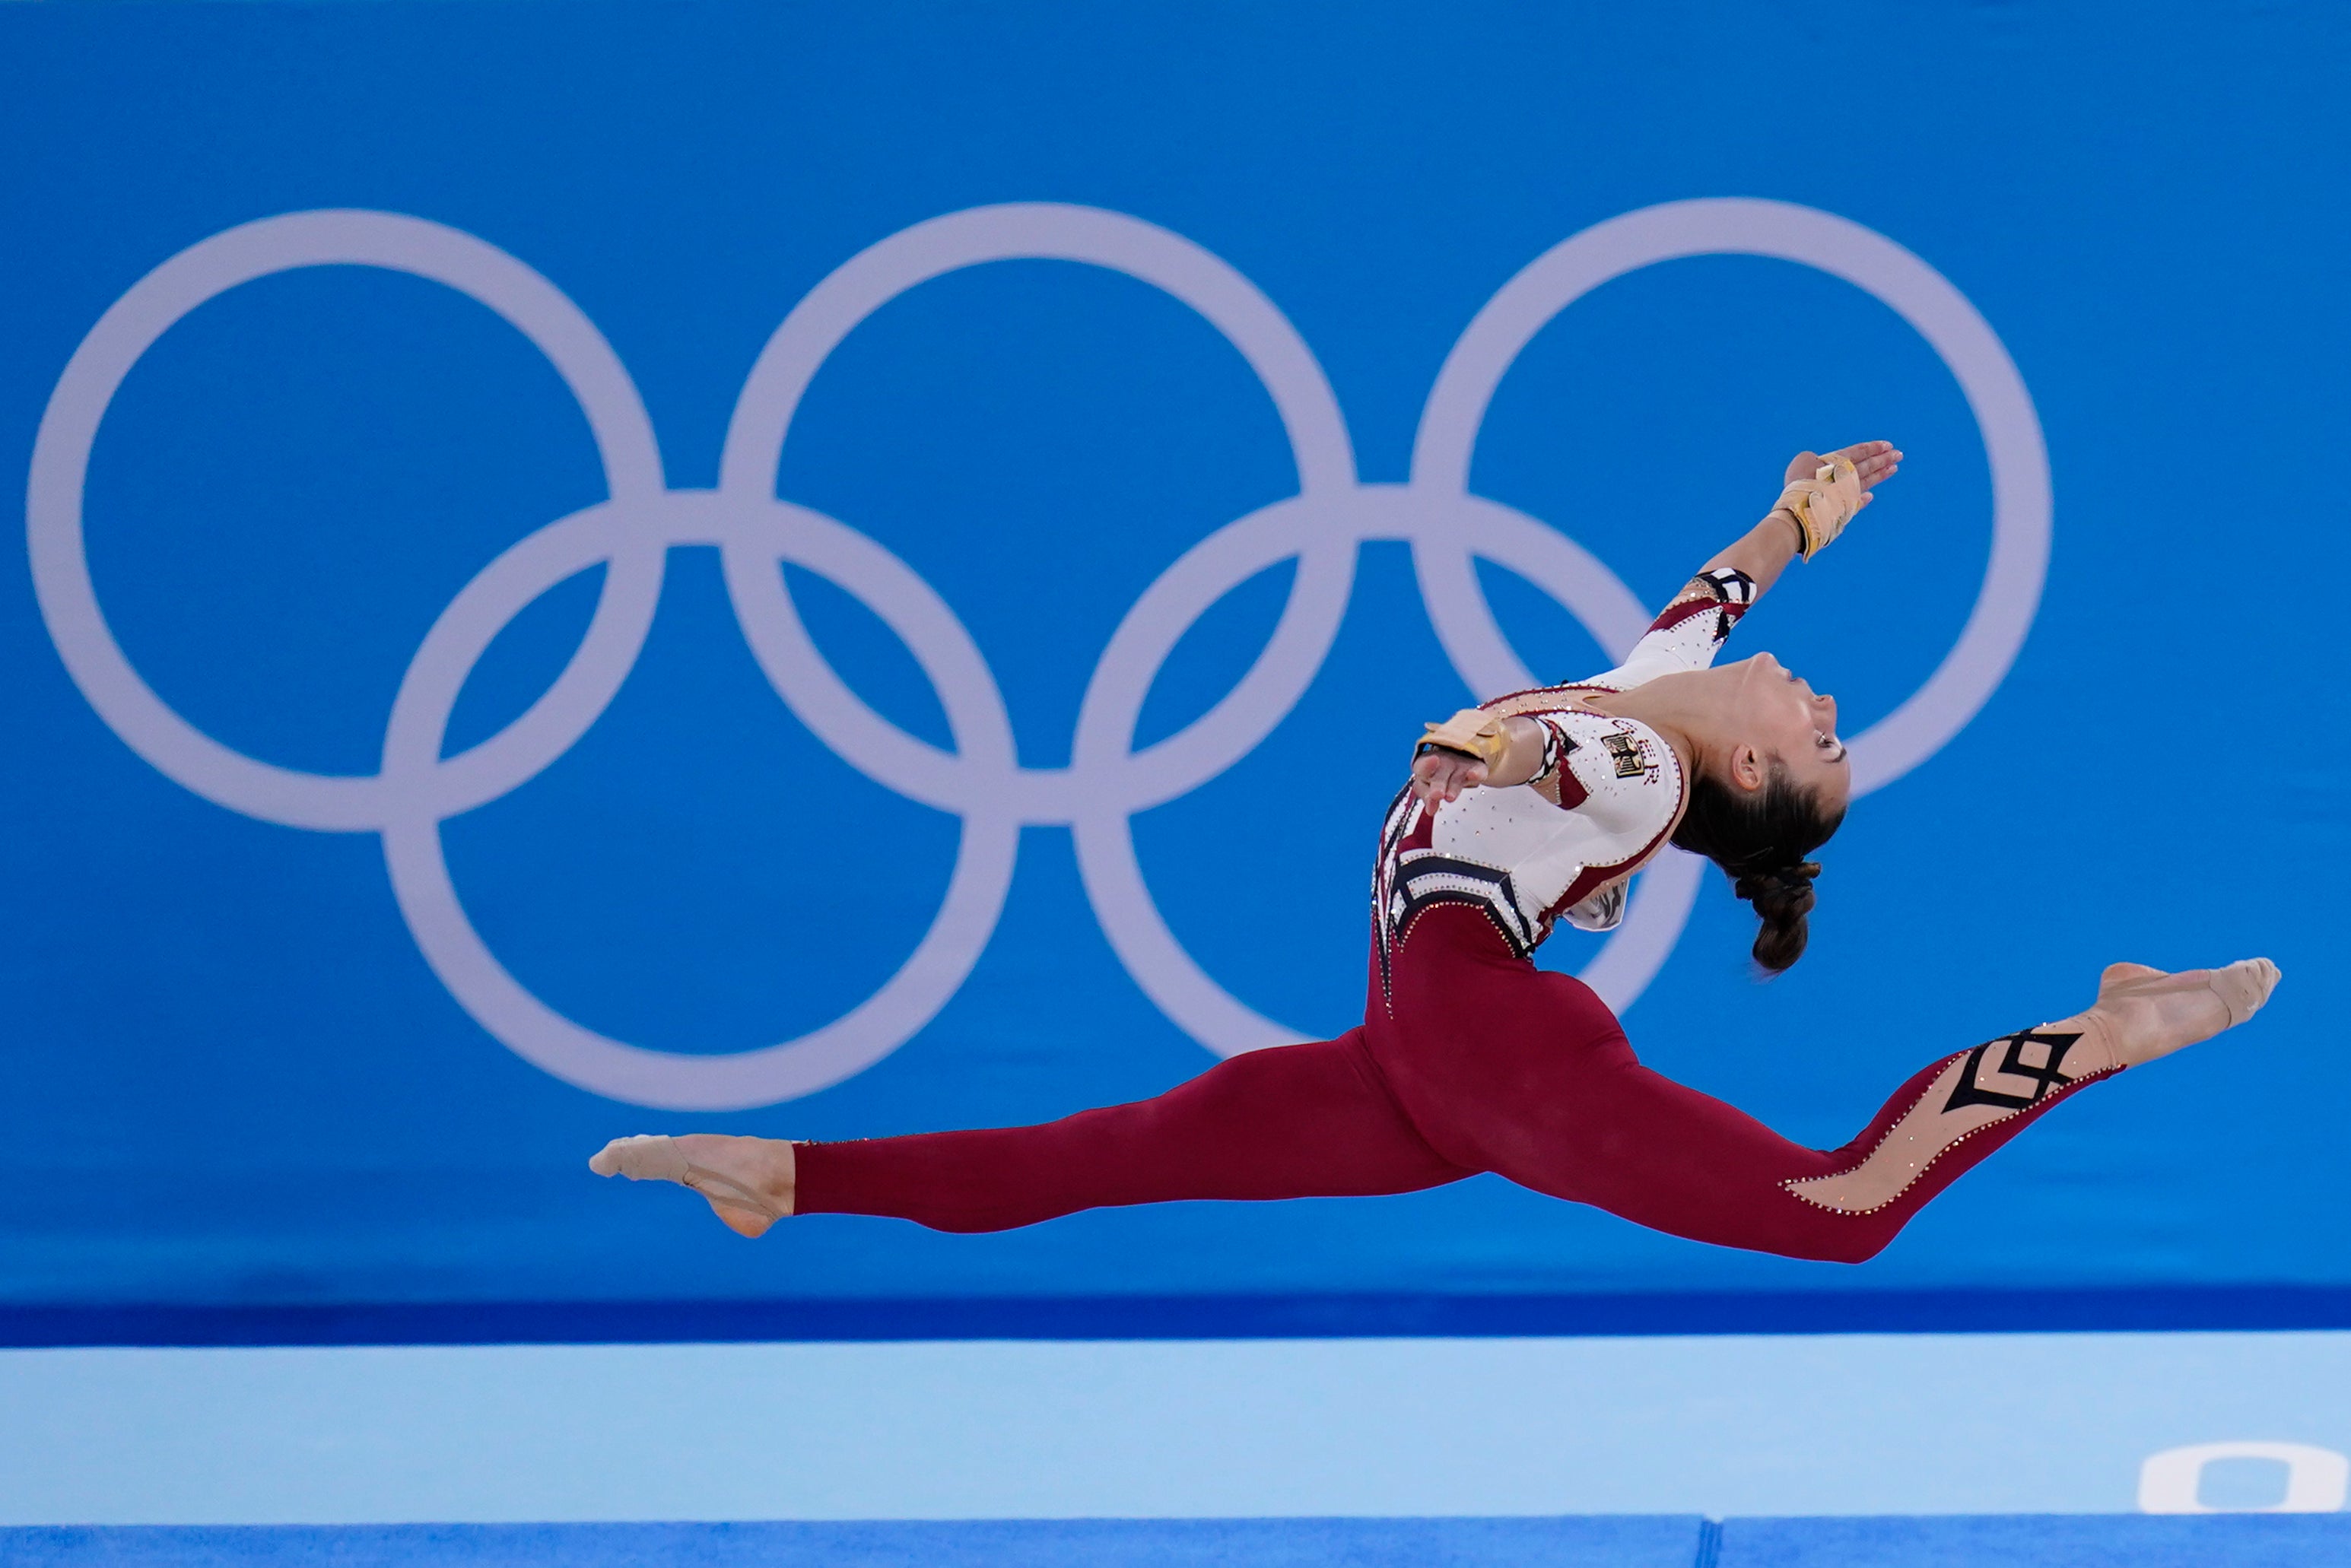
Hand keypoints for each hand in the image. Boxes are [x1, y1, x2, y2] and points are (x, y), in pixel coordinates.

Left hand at [1411, 748, 1485, 806]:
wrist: (1461, 758)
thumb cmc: (1439, 774)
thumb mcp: (1429, 786)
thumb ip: (1428, 798)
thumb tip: (1430, 810)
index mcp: (1427, 766)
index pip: (1422, 767)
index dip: (1425, 767)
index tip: (1430, 765)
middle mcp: (1443, 763)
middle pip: (1439, 775)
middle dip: (1437, 785)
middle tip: (1436, 795)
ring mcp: (1460, 764)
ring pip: (1456, 776)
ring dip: (1453, 787)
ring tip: (1450, 797)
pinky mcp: (1476, 767)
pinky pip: (1477, 770)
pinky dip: (1476, 773)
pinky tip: (1474, 775)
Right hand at [1785, 440, 1902, 511]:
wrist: (1803, 510)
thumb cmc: (1799, 482)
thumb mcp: (1801, 462)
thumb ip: (1812, 459)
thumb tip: (1815, 462)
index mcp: (1837, 461)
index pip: (1859, 452)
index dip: (1873, 448)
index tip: (1888, 445)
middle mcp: (1847, 476)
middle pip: (1869, 465)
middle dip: (1884, 459)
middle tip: (1899, 454)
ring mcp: (1847, 493)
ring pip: (1868, 481)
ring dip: (1881, 474)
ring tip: (1894, 468)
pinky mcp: (1843, 509)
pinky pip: (1856, 501)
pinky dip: (1863, 498)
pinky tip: (1869, 496)